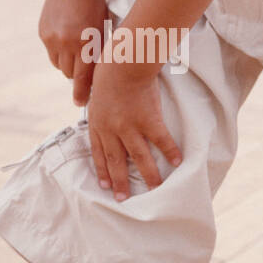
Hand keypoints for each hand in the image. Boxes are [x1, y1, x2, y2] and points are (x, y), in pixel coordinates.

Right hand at [38, 0, 109, 105]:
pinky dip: (60, 52)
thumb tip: (99, 76)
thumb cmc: (94, 3)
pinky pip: (52, 54)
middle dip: (78, 74)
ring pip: (60, 66)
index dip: (82, 93)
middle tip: (86, 66)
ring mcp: (52, 39)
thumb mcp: (103, 26)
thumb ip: (99, 50)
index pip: (83, 76)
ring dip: (68, 64)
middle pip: (70, 74)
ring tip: (77, 49)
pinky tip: (67, 37)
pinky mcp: (43, 34)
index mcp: (86, 41)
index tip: (80, 104)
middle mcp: (67, 43)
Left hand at [87, 62, 181, 199]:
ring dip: (148, 174)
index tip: (105, 186)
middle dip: (119, 182)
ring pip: (139, 157)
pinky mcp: (149, 121)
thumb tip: (84, 101)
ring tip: (155, 188)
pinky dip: (170, 151)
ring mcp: (130, 127)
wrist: (123, 63)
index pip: (98, 152)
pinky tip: (178, 162)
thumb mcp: (94, 89)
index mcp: (98, 122)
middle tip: (123, 199)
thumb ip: (95, 102)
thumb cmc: (108, 69)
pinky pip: (161, 140)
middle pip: (116, 161)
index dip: (102, 170)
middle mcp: (112, 130)